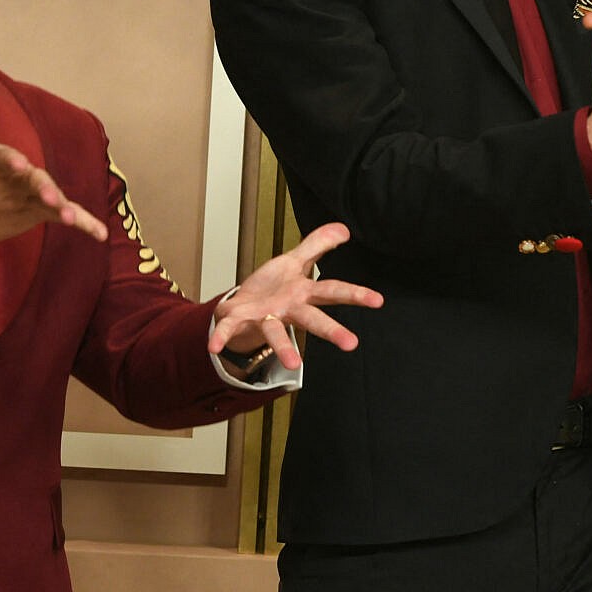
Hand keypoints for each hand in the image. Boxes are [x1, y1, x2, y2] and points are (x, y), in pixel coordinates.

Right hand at [0, 77, 108, 267]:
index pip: (1, 161)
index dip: (10, 162)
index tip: (18, 163)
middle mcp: (10, 186)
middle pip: (29, 184)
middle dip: (40, 189)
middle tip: (51, 197)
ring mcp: (26, 203)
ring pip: (45, 204)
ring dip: (59, 209)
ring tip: (70, 217)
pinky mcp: (38, 214)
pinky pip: (62, 217)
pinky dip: (84, 224)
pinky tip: (101, 234)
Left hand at [212, 222, 384, 370]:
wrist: (239, 307)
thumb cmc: (271, 288)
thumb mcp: (294, 261)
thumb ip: (318, 245)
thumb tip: (344, 228)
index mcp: (302, 293)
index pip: (333, 291)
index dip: (356, 294)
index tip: (378, 301)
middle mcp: (287, 309)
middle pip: (312, 318)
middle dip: (331, 330)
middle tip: (352, 344)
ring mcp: (264, 318)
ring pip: (277, 332)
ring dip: (284, 346)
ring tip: (292, 363)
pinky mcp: (239, 320)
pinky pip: (229, 328)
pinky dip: (221, 336)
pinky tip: (213, 346)